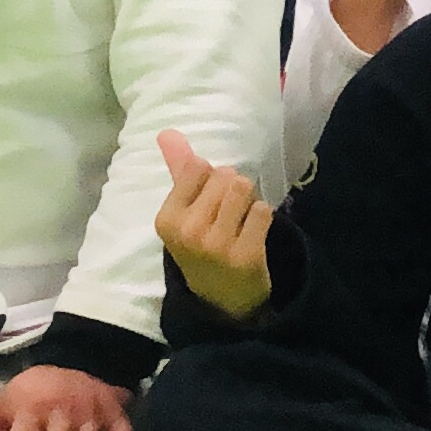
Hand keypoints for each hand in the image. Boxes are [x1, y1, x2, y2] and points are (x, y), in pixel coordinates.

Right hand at [154, 131, 279, 319]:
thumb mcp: (183, 213)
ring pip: (244, 188)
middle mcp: (189, 232)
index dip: (211, 177)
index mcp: (167, 219)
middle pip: (225, 176)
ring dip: (248, 199)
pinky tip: (252, 233)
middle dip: (232, 188)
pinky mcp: (246, 255)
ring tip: (240, 219)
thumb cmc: (201, 245)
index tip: (209, 199)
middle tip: (227, 214)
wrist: (223, 299)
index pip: (198, 167)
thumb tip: (168, 132)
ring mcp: (217, 245)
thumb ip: (179, 170)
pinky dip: (262, 216)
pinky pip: (263, 210)